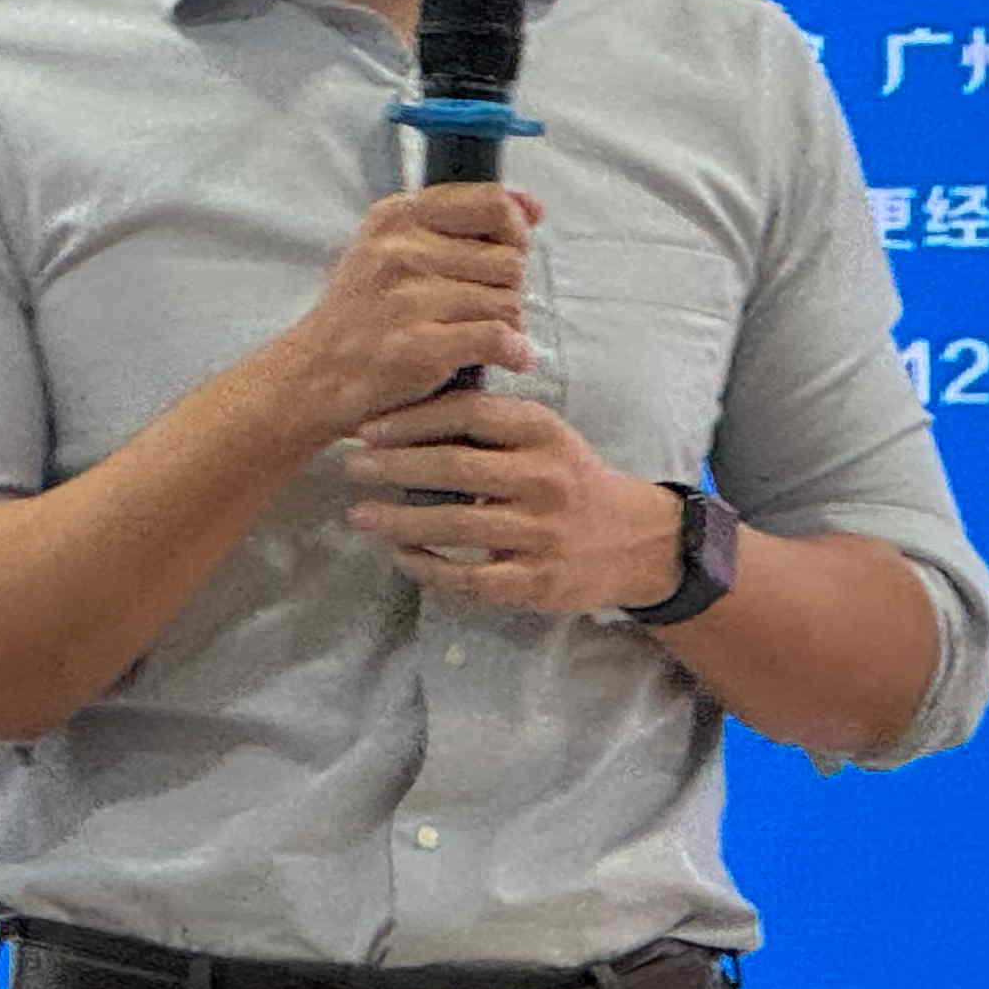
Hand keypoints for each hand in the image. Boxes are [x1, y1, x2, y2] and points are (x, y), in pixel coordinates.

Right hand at [257, 184, 540, 440]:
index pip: (490, 203)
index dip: (515, 230)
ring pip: (508, 302)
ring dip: (508, 324)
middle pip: (508, 260)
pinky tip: (509, 358)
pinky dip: (513, 352)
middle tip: (482, 309)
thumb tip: (532, 208)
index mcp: (396, 216)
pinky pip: (498, 337)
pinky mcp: (418, 345)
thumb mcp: (388, 247)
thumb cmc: (362, 313)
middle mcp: (399, 250)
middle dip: (508, 289)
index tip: (512, 249)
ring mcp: (407, 298)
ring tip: (480, 336)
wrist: (314, 376)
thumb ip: (454, 223)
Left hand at [339, 389, 688, 617]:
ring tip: (358, 516)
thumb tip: (407, 407)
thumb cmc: (571, 480)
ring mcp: (542, 533)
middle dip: (394, 467)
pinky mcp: (537, 581)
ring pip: (455, 525)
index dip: (413, 418)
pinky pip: (469, 578)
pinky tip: (399, 556)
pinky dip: (427, 568)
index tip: (369, 427)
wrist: (637, 542)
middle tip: (351, 466)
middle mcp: (545, 479)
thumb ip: (492, 425)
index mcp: (544, 432)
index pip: (469, 413)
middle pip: (454, 468)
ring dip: (398, 521)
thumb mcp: (545, 438)